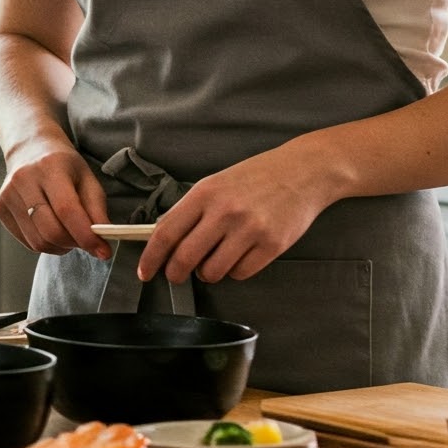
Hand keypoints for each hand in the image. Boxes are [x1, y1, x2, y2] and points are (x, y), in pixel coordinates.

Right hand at [0, 137, 109, 259]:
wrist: (30, 149)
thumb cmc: (64, 166)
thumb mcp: (88, 179)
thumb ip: (97, 211)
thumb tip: (101, 246)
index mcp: (50, 167)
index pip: (67, 209)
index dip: (86, 235)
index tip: (103, 251)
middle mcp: (23, 180)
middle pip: (50, 230)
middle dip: (73, 243)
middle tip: (85, 240)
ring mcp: (8, 195)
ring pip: (38, 241)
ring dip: (60, 246)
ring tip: (68, 233)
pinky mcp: (1, 209)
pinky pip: (27, 241)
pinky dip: (46, 243)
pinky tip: (51, 228)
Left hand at [136, 144, 331, 285]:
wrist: (302, 171)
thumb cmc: (255, 177)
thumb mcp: (215, 184)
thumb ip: (191, 210)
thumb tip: (165, 240)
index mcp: (205, 194)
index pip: (166, 233)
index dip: (151, 257)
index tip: (145, 271)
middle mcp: (225, 212)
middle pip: (185, 257)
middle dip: (175, 273)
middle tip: (176, 276)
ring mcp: (250, 229)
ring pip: (212, 271)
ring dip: (207, 273)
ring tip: (213, 260)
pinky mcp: (273, 245)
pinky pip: (241, 273)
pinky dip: (234, 271)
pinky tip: (239, 257)